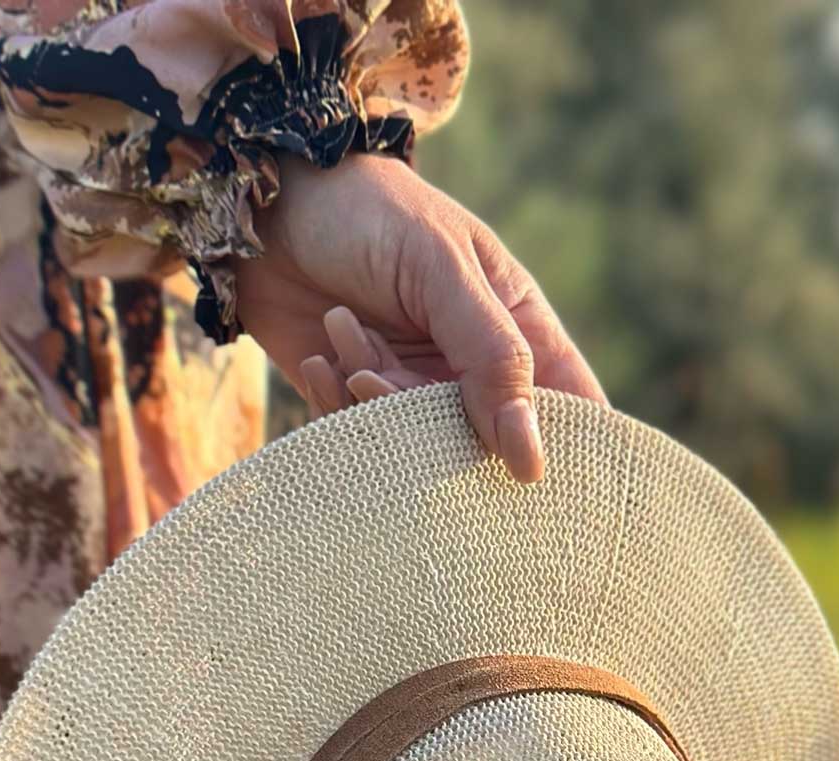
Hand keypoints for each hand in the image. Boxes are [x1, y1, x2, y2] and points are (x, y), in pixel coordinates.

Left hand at [233, 154, 606, 482]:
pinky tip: (323, 353)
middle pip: (488, 450)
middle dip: (438, 432)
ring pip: (418, 453)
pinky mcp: (358, 409)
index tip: (531, 478)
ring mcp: (416, 395)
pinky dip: (337, 407)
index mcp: (522, 333)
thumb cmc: (369, 213)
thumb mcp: (441, 270)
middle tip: (386, 379)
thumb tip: (532, 462)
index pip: (572, 414)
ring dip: (374, 406)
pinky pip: (361, 443)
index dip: (567, 455)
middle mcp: (474, 375)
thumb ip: (493, 358)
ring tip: (348, 334)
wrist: (265, 204)